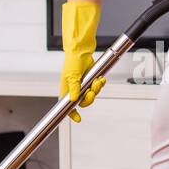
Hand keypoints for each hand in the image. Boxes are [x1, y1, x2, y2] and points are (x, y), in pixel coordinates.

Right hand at [59, 0, 105, 122]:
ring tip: (97, 81)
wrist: (81, 50)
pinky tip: (100, 78)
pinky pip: (98, 87)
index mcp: (67, 89)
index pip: (68, 106)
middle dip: (90, 98)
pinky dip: (100, 84)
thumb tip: (73, 100)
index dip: (72, 113)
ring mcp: (84, 84)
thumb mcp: (72, 76)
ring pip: (92, 94)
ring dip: (97, 89)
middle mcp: (75, 88)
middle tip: (92, 91)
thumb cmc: (72, 61)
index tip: (78, 118)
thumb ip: (73, 88)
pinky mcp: (91, 80)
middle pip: (84, 102)